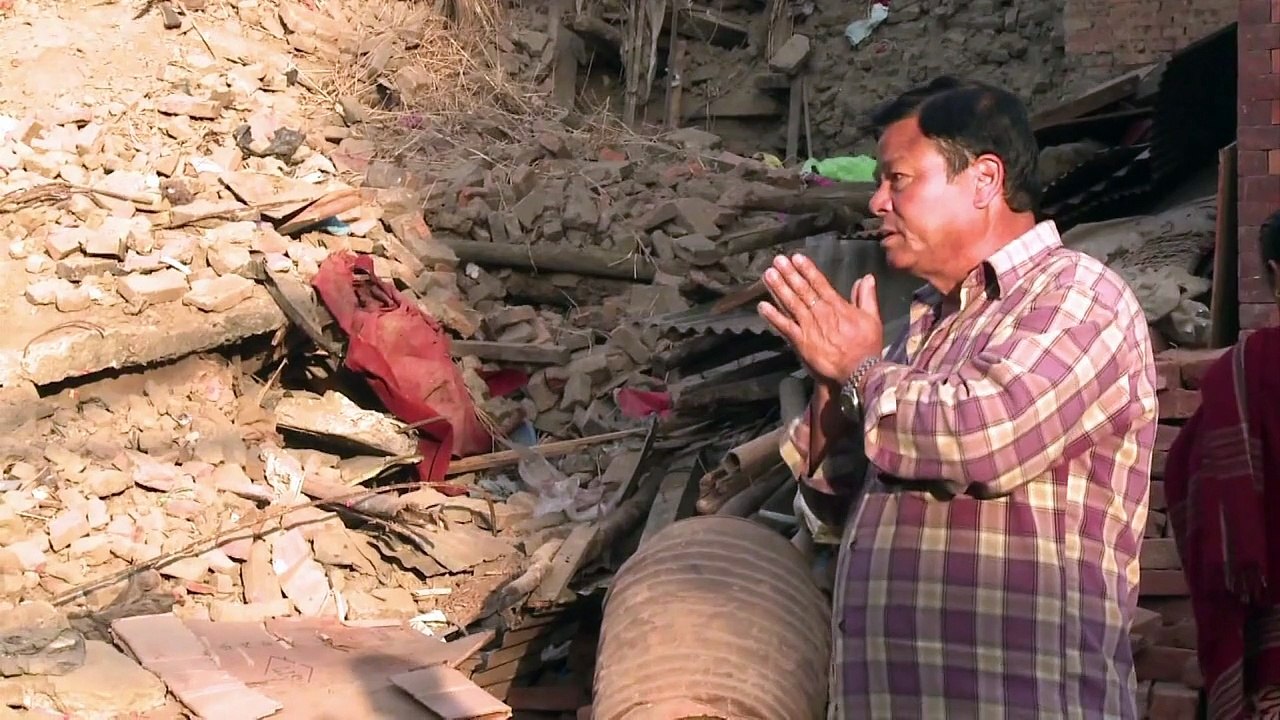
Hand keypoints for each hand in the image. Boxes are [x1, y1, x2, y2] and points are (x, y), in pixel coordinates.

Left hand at [757, 254, 883, 385]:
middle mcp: (821, 313)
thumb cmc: (867, 348)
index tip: (796, 258)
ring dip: (779, 288)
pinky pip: (784, 327)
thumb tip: (866, 278)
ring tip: (768, 274)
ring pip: (791, 304)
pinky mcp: (801, 342)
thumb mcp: (872, 319)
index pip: (819, 283)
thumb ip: (867, 297)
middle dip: (789, 274)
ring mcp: (809, 327)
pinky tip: (762, 306)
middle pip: (802, 290)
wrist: (858, 373)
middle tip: (777, 260)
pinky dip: (773, 316)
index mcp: (837, 306)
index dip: (807, 269)